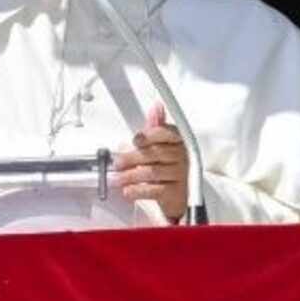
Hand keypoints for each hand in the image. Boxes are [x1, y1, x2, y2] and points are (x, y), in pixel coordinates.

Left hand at [113, 102, 187, 222]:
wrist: (180, 193)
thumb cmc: (169, 165)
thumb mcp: (162, 144)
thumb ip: (155, 127)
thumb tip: (156, 107)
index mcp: (178, 141)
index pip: (164, 133)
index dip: (148, 135)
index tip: (135, 140)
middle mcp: (182, 156)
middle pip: (155, 153)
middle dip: (132, 158)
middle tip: (118, 162)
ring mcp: (181, 175)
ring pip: (152, 172)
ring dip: (131, 175)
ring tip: (117, 178)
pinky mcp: (176, 193)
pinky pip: (155, 191)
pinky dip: (139, 190)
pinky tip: (128, 190)